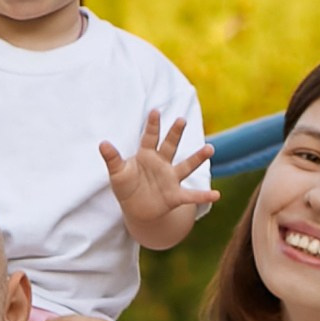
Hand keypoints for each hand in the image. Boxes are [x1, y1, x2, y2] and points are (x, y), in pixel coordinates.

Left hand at [100, 111, 216, 242]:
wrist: (136, 209)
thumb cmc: (127, 187)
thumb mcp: (117, 173)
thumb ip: (112, 159)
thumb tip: (102, 143)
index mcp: (147, 155)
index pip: (150, 137)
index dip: (153, 125)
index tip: (155, 111)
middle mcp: (162, 164)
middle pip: (170, 146)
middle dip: (175, 134)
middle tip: (182, 120)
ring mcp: (170, 179)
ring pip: (186, 166)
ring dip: (197, 158)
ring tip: (210, 148)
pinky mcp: (175, 196)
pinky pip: (191, 196)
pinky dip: (203, 196)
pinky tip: (217, 195)